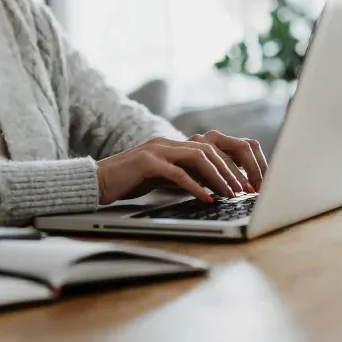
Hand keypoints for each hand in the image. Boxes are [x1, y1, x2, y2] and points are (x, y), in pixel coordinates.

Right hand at [97, 136, 259, 203]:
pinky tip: (206, 198)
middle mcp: (167, 143)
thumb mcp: (162, 178)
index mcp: (172, 145)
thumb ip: (183, 177)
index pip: (209, 149)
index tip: (244, 183)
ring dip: (218, 177)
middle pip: (209, 150)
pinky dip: (195, 185)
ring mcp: (157, 150)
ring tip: (230, 194)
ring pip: (198, 157)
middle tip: (243, 189)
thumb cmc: (129, 182)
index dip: (230, 165)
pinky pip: (177, 172)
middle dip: (230, 170)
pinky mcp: (146, 162)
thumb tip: (211, 188)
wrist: (97, 181)